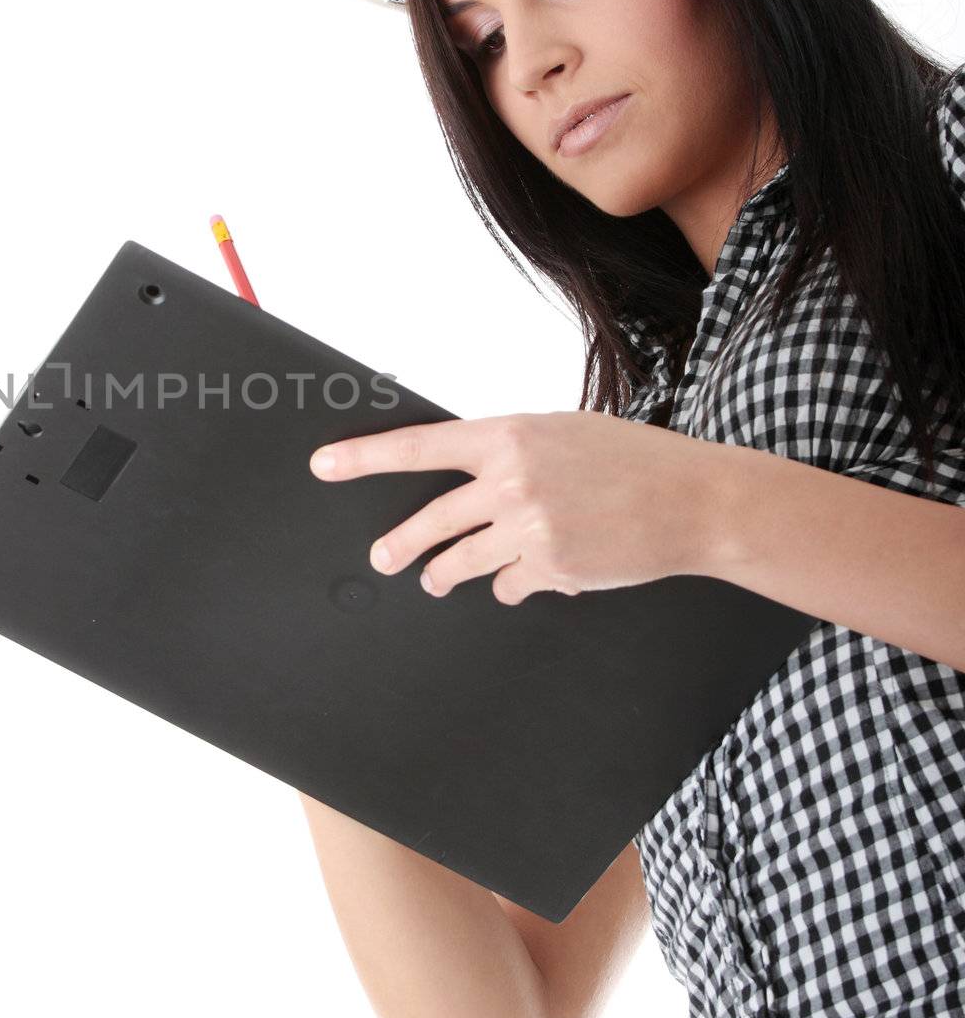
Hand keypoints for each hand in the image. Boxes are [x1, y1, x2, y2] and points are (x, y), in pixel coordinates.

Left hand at [309, 411, 719, 604]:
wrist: (693, 500)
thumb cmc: (627, 459)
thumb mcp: (559, 433)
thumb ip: (506, 454)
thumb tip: (463, 489)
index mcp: (508, 435)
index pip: (419, 447)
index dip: (364, 457)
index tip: (323, 465)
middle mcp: (511, 481)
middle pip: (430, 520)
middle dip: (399, 545)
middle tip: (380, 559)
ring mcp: (528, 529)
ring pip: (460, 562)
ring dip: (445, 575)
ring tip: (437, 580)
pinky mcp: (549, 569)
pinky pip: (507, 584)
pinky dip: (512, 583)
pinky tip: (529, 576)